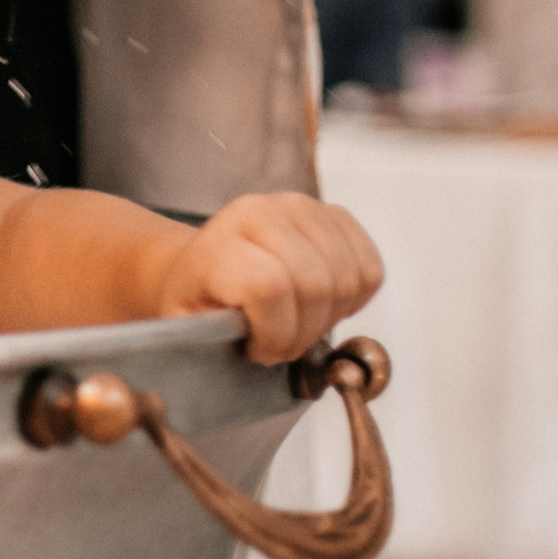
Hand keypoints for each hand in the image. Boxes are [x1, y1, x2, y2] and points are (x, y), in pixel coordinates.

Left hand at [153, 192, 383, 365]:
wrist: (204, 264)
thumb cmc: (199, 298)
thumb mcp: (187, 326)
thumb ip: (213, 337)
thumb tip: (250, 340)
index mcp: (220, 243)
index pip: (270, 286)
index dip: (276, 333)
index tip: (259, 349)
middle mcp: (261, 213)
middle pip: (317, 286)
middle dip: (304, 333)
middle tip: (281, 343)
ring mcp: (302, 208)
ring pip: (348, 281)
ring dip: (330, 319)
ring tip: (298, 323)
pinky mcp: (334, 215)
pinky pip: (370, 269)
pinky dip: (354, 300)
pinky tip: (322, 305)